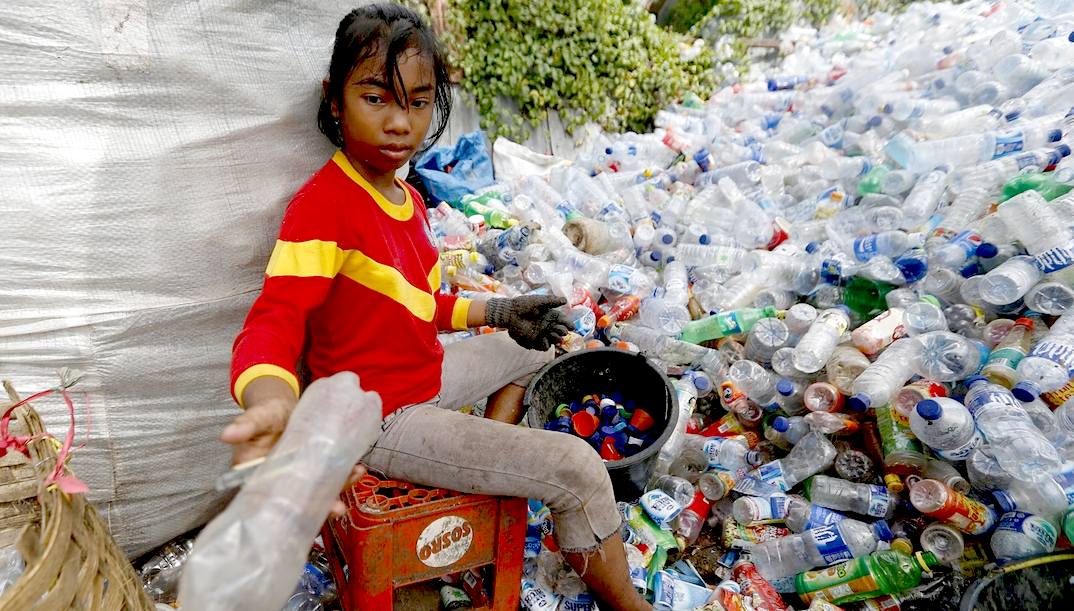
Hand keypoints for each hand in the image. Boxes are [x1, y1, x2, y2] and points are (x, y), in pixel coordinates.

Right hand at [220, 395, 368, 517]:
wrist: (285, 406)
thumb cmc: (267, 414)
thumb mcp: (258, 416)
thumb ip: (246, 425)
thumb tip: (226, 434)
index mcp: (261, 475)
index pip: (272, 497)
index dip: (287, 507)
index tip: (303, 512)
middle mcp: (283, 480)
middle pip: (300, 500)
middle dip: (320, 507)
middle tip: (337, 509)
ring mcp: (303, 475)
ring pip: (319, 490)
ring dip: (338, 489)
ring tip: (355, 477)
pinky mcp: (318, 467)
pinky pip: (331, 477)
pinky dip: (345, 475)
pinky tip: (358, 469)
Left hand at [486, 295, 569, 349]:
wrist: (510, 312)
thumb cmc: (523, 304)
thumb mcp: (539, 301)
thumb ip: (552, 301)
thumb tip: (565, 300)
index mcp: (549, 314)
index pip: (561, 320)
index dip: (567, 323)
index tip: (572, 327)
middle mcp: (546, 324)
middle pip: (559, 330)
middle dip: (563, 332)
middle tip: (564, 332)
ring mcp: (541, 332)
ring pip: (553, 339)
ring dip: (556, 339)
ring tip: (557, 338)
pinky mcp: (534, 339)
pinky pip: (543, 345)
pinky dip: (546, 345)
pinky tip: (547, 343)